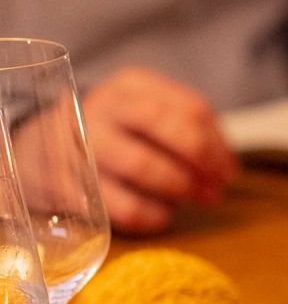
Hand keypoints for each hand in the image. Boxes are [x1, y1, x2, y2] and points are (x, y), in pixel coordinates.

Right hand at [83, 67, 237, 233]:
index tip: (229, 172)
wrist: (42, 151)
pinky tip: (160, 216)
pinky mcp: (69, 183)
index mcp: (131, 87)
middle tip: (215, 190)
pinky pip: (122, 206)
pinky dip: (151, 216)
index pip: (190, 108)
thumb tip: (225, 166)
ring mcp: (82, 143)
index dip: (217, 145)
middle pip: (164, 125)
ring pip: (143, 165)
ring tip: (190, 201)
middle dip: (200, 162)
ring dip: (178, 189)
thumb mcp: (146, 118)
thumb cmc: (113, 137)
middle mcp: (104, 107)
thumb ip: (187, 132)